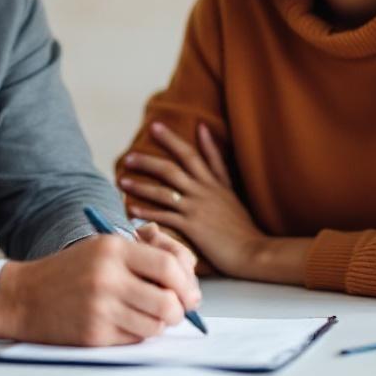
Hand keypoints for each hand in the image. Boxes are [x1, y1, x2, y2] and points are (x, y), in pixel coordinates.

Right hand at [0, 232, 200, 345]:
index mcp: (114, 248)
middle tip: (175, 310)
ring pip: (156, 325)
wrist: (25, 296)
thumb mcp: (105, 247)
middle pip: (169, 302)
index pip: (169, 266)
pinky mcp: (94, 334)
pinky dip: (137, 334)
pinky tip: (122, 322)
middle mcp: (108, 277)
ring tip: (143, 314)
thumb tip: (189, 282)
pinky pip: (135, 340)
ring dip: (158, 324)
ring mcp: (100, 308)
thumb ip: (148, 256)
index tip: (189, 292)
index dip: (187, 283)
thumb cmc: (71, 271)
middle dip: (179, 310)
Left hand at [120, 122, 267, 277]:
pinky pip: (164, 216)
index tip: (155, 126)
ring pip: (163, 191)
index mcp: (215, 183)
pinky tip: (131, 209)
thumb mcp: (233, 192)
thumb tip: (210, 147)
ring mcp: (197, 208)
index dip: (173, 140)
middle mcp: (204, 191)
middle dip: (148, 160)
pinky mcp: (192, 227)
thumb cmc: (243, 225)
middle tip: (128, 156)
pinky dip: (146, 212)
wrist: (253, 250)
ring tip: (122, 180)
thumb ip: (220, 170)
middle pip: (172, 168)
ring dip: (141, 185)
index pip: (193, 154)